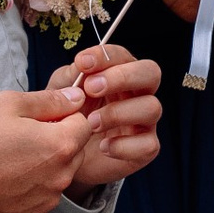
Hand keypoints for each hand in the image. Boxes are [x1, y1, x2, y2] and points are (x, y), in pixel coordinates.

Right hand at [0, 79, 106, 212]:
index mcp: (60, 145)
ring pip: (58, 177)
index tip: (41, 118)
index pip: (83, 124)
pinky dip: (29, 190)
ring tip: (9, 161)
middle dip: (56, 142)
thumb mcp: (7, 104)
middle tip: (21, 138)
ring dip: (44, 168)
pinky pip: (41, 199)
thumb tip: (77, 97)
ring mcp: (48, 202)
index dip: (64, 116)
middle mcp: (61, 177)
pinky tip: (5, 183)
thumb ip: (49, 100)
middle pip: (74, 153)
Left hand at [61, 42, 162, 188]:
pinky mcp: (145, 148)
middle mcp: (137, 94)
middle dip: (121, 77)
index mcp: (119, 75)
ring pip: (152, 107)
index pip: (123, 56)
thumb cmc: (68, 118)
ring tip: (90, 123)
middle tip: (91, 88)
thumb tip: (82, 67)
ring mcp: (144, 121)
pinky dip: (124, 146)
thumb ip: (71, 76)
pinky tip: (103, 147)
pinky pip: (149, 144)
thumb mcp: (61, 92)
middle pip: (151, 73)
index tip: (83, 62)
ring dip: (118, 113)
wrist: (64, 156)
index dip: (106, 56)